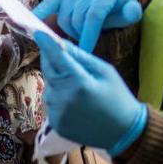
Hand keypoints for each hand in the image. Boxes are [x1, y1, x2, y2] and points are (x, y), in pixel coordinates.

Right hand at [33, 0, 141, 51]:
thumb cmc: (120, 9)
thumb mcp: (130, 11)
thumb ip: (132, 13)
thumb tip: (129, 12)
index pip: (94, 16)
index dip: (88, 35)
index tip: (85, 51)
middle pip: (77, 18)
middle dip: (80, 35)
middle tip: (84, 44)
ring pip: (64, 16)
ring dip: (69, 31)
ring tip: (78, 35)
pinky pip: (49, 3)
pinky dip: (41, 12)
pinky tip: (33, 22)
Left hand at [34, 32, 147, 157]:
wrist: (123, 131)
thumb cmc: (118, 96)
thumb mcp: (105, 70)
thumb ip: (81, 56)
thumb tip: (60, 43)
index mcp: (78, 82)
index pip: (55, 56)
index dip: (46, 43)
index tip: (38, 32)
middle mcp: (63, 98)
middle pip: (48, 70)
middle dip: (51, 60)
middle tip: (60, 56)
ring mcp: (57, 113)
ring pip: (49, 86)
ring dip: (56, 81)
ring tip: (77, 87)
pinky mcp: (56, 124)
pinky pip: (51, 103)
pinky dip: (59, 98)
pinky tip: (76, 103)